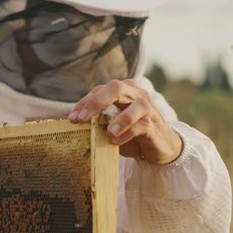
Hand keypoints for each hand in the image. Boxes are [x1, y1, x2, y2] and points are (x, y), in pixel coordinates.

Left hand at [68, 80, 182, 164]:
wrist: (159, 145)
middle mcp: (135, 94)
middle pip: (116, 88)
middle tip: (82, 119)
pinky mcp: (154, 124)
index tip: (72, 119)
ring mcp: (147, 107)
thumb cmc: (131, 132)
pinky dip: (128, 133)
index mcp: (122, 90)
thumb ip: (97, 122)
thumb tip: (74, 126)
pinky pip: (142, 125)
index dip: (84, 103)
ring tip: (107, 133)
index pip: (99, 90)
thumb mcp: (112, 125)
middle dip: (97, 102)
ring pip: (136, 106)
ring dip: (120, 119)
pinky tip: (116, 142)